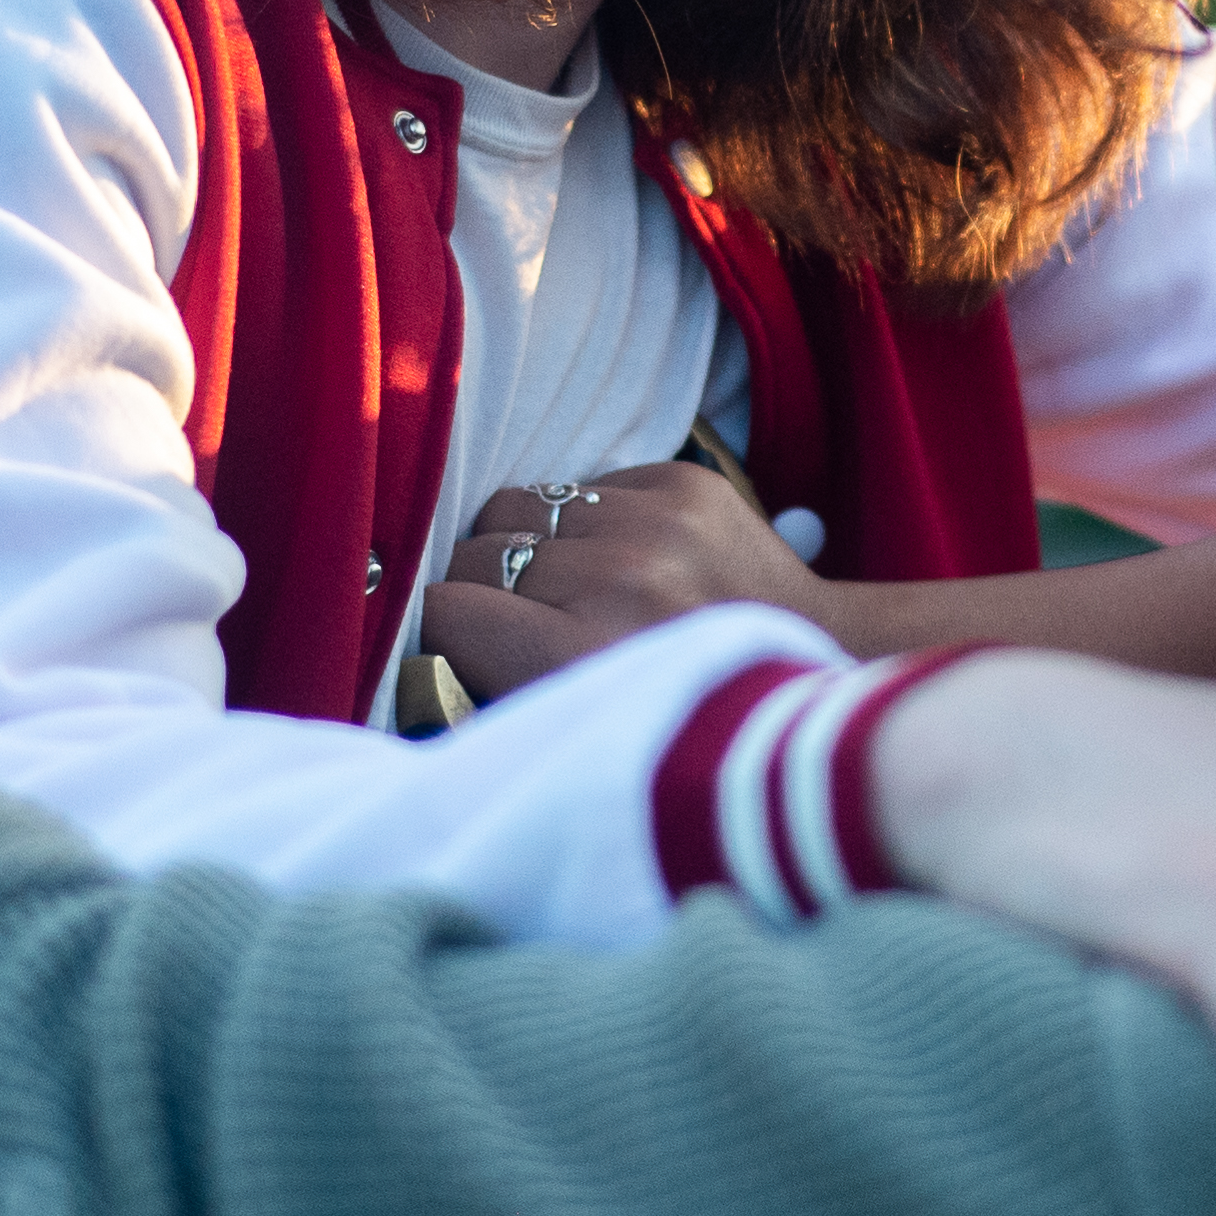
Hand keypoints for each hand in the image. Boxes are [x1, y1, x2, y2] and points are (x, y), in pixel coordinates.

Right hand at [420, 462, 830, 696]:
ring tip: (564, 584)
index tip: (456, 644)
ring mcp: (655, 525)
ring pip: (515, 505)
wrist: (810, 658)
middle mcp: (617, 584)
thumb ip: (488, 696)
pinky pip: (577, 483)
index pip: (442, 609)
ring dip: (526, 543)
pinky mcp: (683, 483)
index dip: (438, 628)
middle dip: (482, 587)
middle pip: (474, 553)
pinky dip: (584, 520)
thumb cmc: (682, 710)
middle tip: (519, 622)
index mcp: (579, 659)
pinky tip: (621, 558)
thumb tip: (405, 652)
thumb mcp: (580, 732)